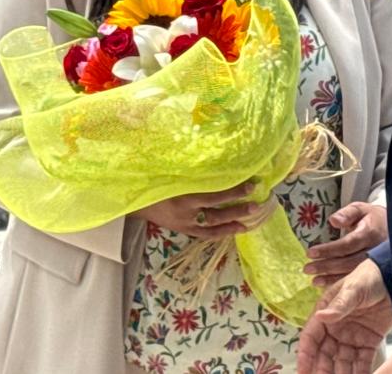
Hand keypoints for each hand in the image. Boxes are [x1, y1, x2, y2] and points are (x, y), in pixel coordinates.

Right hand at [135, 181, 264, 238]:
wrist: (135, 200)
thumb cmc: (154, 181)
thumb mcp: (171, 173)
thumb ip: (193, 170)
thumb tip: (218, 157)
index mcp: (183, 197)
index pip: (215, 195)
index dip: (235, 191)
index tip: (252, 183)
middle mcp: (187, 214)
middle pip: (218, 213)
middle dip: (238, 208)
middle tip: (257, 203)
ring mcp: (186, 225)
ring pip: (215, 226)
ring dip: (234, 222)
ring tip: (252, 219)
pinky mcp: (184, 230)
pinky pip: (206, 235)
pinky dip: (222, 232)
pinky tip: (237, 228)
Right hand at [297, 259, 391, 373]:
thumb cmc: (370, 276)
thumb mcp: (353, 288)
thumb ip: (340, 305)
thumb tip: (321, 316)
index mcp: (326, 313)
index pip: (311, 338)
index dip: (305, 355)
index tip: (303, 372)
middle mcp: (336, 328)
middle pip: (325, 354)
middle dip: (322, 370)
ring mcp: (352, 337)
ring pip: (342, 362)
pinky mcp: (368, 342)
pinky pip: (362, 361)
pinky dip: (360, 372)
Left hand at [305, 202, 387, 287]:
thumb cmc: (371, 217)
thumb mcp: (360, 209)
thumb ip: (347, 213)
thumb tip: (333, 220)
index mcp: (370, 233)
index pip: (347, 244)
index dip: (329, 250)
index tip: (310, 253)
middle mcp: (375, 250)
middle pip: (348, 261)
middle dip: (326, 266)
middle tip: (307, 269)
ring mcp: (376, 263)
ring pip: (352, 273)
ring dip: (332, 278)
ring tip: (313, 280)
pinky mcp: (375, 271)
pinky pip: (357, 279)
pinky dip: (340, 283)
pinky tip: (326, 285)